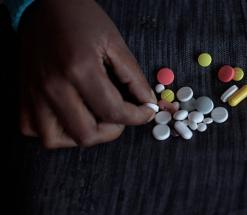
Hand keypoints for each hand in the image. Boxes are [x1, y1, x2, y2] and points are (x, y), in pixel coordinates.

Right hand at [18, 0, 156, 148]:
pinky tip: (71, 117)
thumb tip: (147, 103)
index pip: (113, 111)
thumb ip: (133, 77)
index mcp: (79, 68)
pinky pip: (34, 130)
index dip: (137, 117)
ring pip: (56, 139)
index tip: (146, 113)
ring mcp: (34, 93)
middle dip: (112, 132)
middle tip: (121, 118)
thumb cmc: (80, 19)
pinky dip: (55, 132)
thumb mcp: (114, 42)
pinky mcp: (24, 95)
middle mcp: (53, 86)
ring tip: (96, 120)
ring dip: (82, 136)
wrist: (45, 5)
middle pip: (86, 134)